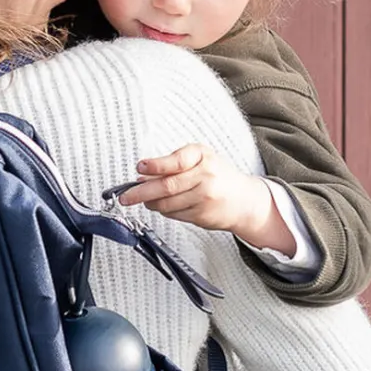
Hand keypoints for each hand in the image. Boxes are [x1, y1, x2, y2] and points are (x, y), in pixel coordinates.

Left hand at [119, 146, 294, 253]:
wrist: (244, 200)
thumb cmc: (219, 176)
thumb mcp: (201, 159)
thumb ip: (174, 164)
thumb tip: (143, 175)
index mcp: (203, 156)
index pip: (176, 161)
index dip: (155, 165)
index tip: (139, 168)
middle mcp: (206, 175)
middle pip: (167, 186)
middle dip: (141, 192)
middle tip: (126, 197)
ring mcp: (205, 197)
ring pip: (167, 203)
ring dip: (151, 203)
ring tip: (146, 200)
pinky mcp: (202, 214)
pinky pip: (174, 214)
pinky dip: (164, 211)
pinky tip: (164, 206)